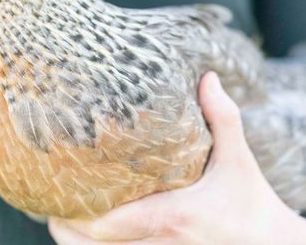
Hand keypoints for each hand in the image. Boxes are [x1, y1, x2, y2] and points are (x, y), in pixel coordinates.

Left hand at [48, 72, 305, 244]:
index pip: (110, 224)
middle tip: (52, 203)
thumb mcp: (238, 159)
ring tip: (63, 218)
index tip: (58, 192)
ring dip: (78, 243)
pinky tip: (90, 235)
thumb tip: (207, 77)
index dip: (76, 215)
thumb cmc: (252, 203)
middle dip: (66, 229)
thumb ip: (222, 117)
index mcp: (172, 216)